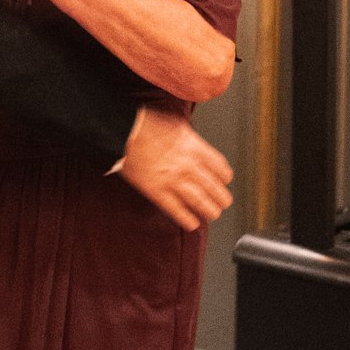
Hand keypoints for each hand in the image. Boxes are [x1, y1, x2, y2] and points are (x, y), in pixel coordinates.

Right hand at [118, 106, 233, 230]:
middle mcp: (187, 165)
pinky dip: (186, 219)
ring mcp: (172, 180)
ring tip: (213, 214)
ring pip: (199, 202)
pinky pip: (176, 210)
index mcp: (194, 148)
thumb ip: (193, 141)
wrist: (124, 132)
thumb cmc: (147, 126)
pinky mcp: (157, 191)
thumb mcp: (178, 126)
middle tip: (224, 202)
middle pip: (213, 187)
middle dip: (222, 198)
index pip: (220, 168)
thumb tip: (201, 150)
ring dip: (209, 210)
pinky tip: (192, 223)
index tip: (225, 181)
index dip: (225, 177)